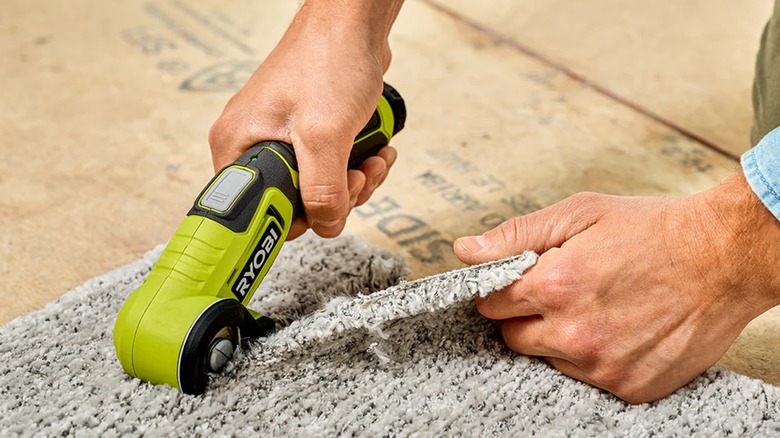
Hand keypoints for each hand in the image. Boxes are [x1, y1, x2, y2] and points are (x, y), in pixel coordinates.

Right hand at [209, 1, 401, 238]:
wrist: (354, 23)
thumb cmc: (327, 58)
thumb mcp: (324, 135)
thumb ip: (323, 191)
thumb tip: (327, 225)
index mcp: (237, 145)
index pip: (255, 210)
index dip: (293, 218)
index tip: (323, 213)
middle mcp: (255, 144)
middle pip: (293, 203)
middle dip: (335, 199)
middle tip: (355, 179)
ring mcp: (285, 139)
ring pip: (319, 188)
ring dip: (355, 184)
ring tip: (373, 163)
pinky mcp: (311, 133)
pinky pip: (333, 169)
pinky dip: (358, 168)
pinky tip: (376, 153)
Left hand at [454, 172, 779, 403]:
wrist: (724, 257)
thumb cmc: (651, 229)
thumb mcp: (579, 213)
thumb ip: (515, 235)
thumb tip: (464, 250)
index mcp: (556, 286)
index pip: (490, 304)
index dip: (503, 291)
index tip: (519, 284)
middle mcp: (575, 334)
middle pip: (513, 337)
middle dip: (525, 316)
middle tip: (561, 293)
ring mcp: (603, 366)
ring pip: (548, 360)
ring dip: (560, 338)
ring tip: (598, 307)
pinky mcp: (629, 388)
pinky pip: (586, 380)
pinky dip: (594, 358)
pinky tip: (619, 329)